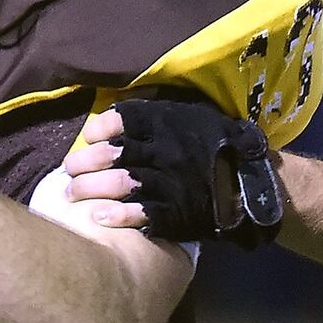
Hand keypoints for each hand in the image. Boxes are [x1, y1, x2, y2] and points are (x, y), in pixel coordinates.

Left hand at [63, 100, 281, 248]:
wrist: (252, 185)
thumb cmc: (220, 144)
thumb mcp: (195, 115)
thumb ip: (163, 112)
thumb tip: (127, 105)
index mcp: (169, 124)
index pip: (124, 120)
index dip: (101, 128)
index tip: (89, 136)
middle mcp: (165, 152)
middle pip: (114, 154)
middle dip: (84, 162)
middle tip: (69, 169)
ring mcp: (169, 184)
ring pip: (120, 184)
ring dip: (90, 189)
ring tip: (72, 193)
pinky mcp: (175, 213)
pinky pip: (140, 214)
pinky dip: (116, 216)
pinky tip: (98, 218)